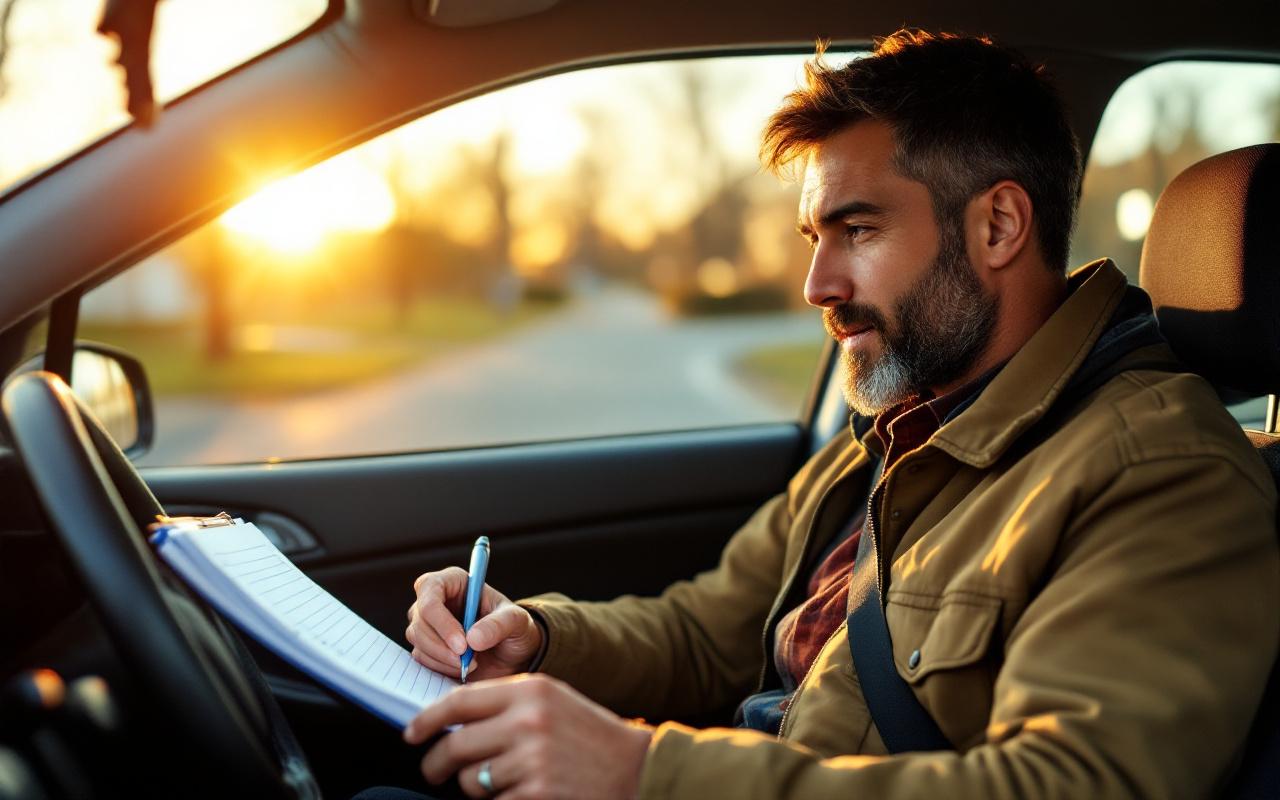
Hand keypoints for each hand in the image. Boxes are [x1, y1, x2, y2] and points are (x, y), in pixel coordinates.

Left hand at [404, 674, 652, 798]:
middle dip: (436, 763)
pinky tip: (517, 792)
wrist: (634, 766)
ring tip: (496, 782)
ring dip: (474, 786)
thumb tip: (450, 720)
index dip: (427, 719)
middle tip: (433, 770)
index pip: (459, 701)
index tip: (412, 733)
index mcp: (529, 689)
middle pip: (456, 746)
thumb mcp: (550, 701)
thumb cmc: (588, 733)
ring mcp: (533, 759)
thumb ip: (505, 704)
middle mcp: (528, 721)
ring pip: (472, 780)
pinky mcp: (537, 793)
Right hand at [407, 567, 542, 679]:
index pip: (430, 588)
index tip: (462, 645)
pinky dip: (440, 668)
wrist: (512, 654)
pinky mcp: (425, 646)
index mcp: (454, 581)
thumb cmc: (514, 628)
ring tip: (472, 664)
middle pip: (420, 619)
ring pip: (417, 640)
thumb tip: (472, 638)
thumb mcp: (516, 621)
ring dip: (443, 658)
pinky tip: (462, 668)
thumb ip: (498, 625)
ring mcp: (428, 623)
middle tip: (470, 662)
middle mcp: (435, 599)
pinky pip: (420, 658)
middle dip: (442, 646)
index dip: (441, 618)